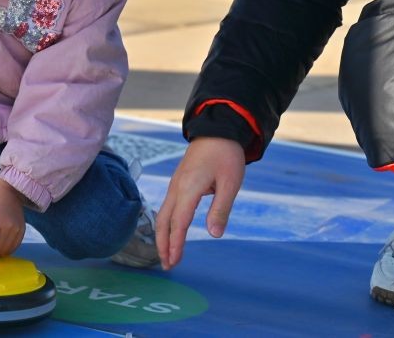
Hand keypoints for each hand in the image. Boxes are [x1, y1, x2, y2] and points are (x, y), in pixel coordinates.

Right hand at [155, 137, 245, 270]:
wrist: (217, 129)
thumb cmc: (226, 155)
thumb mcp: (230, 183)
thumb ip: (220, 209)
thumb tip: (214, 235)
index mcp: (189, 188)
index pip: (179, 222)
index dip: (175, 243)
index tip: (173, 261)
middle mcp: (177, 187)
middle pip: (163, 221)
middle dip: (163, 244)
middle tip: (167, 265)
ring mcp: (175, 184)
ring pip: (162, 214)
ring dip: (163, 235)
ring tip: (167, 254)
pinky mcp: (178, 182)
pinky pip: (166, 206)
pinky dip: (165, 223)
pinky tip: (171, 231)